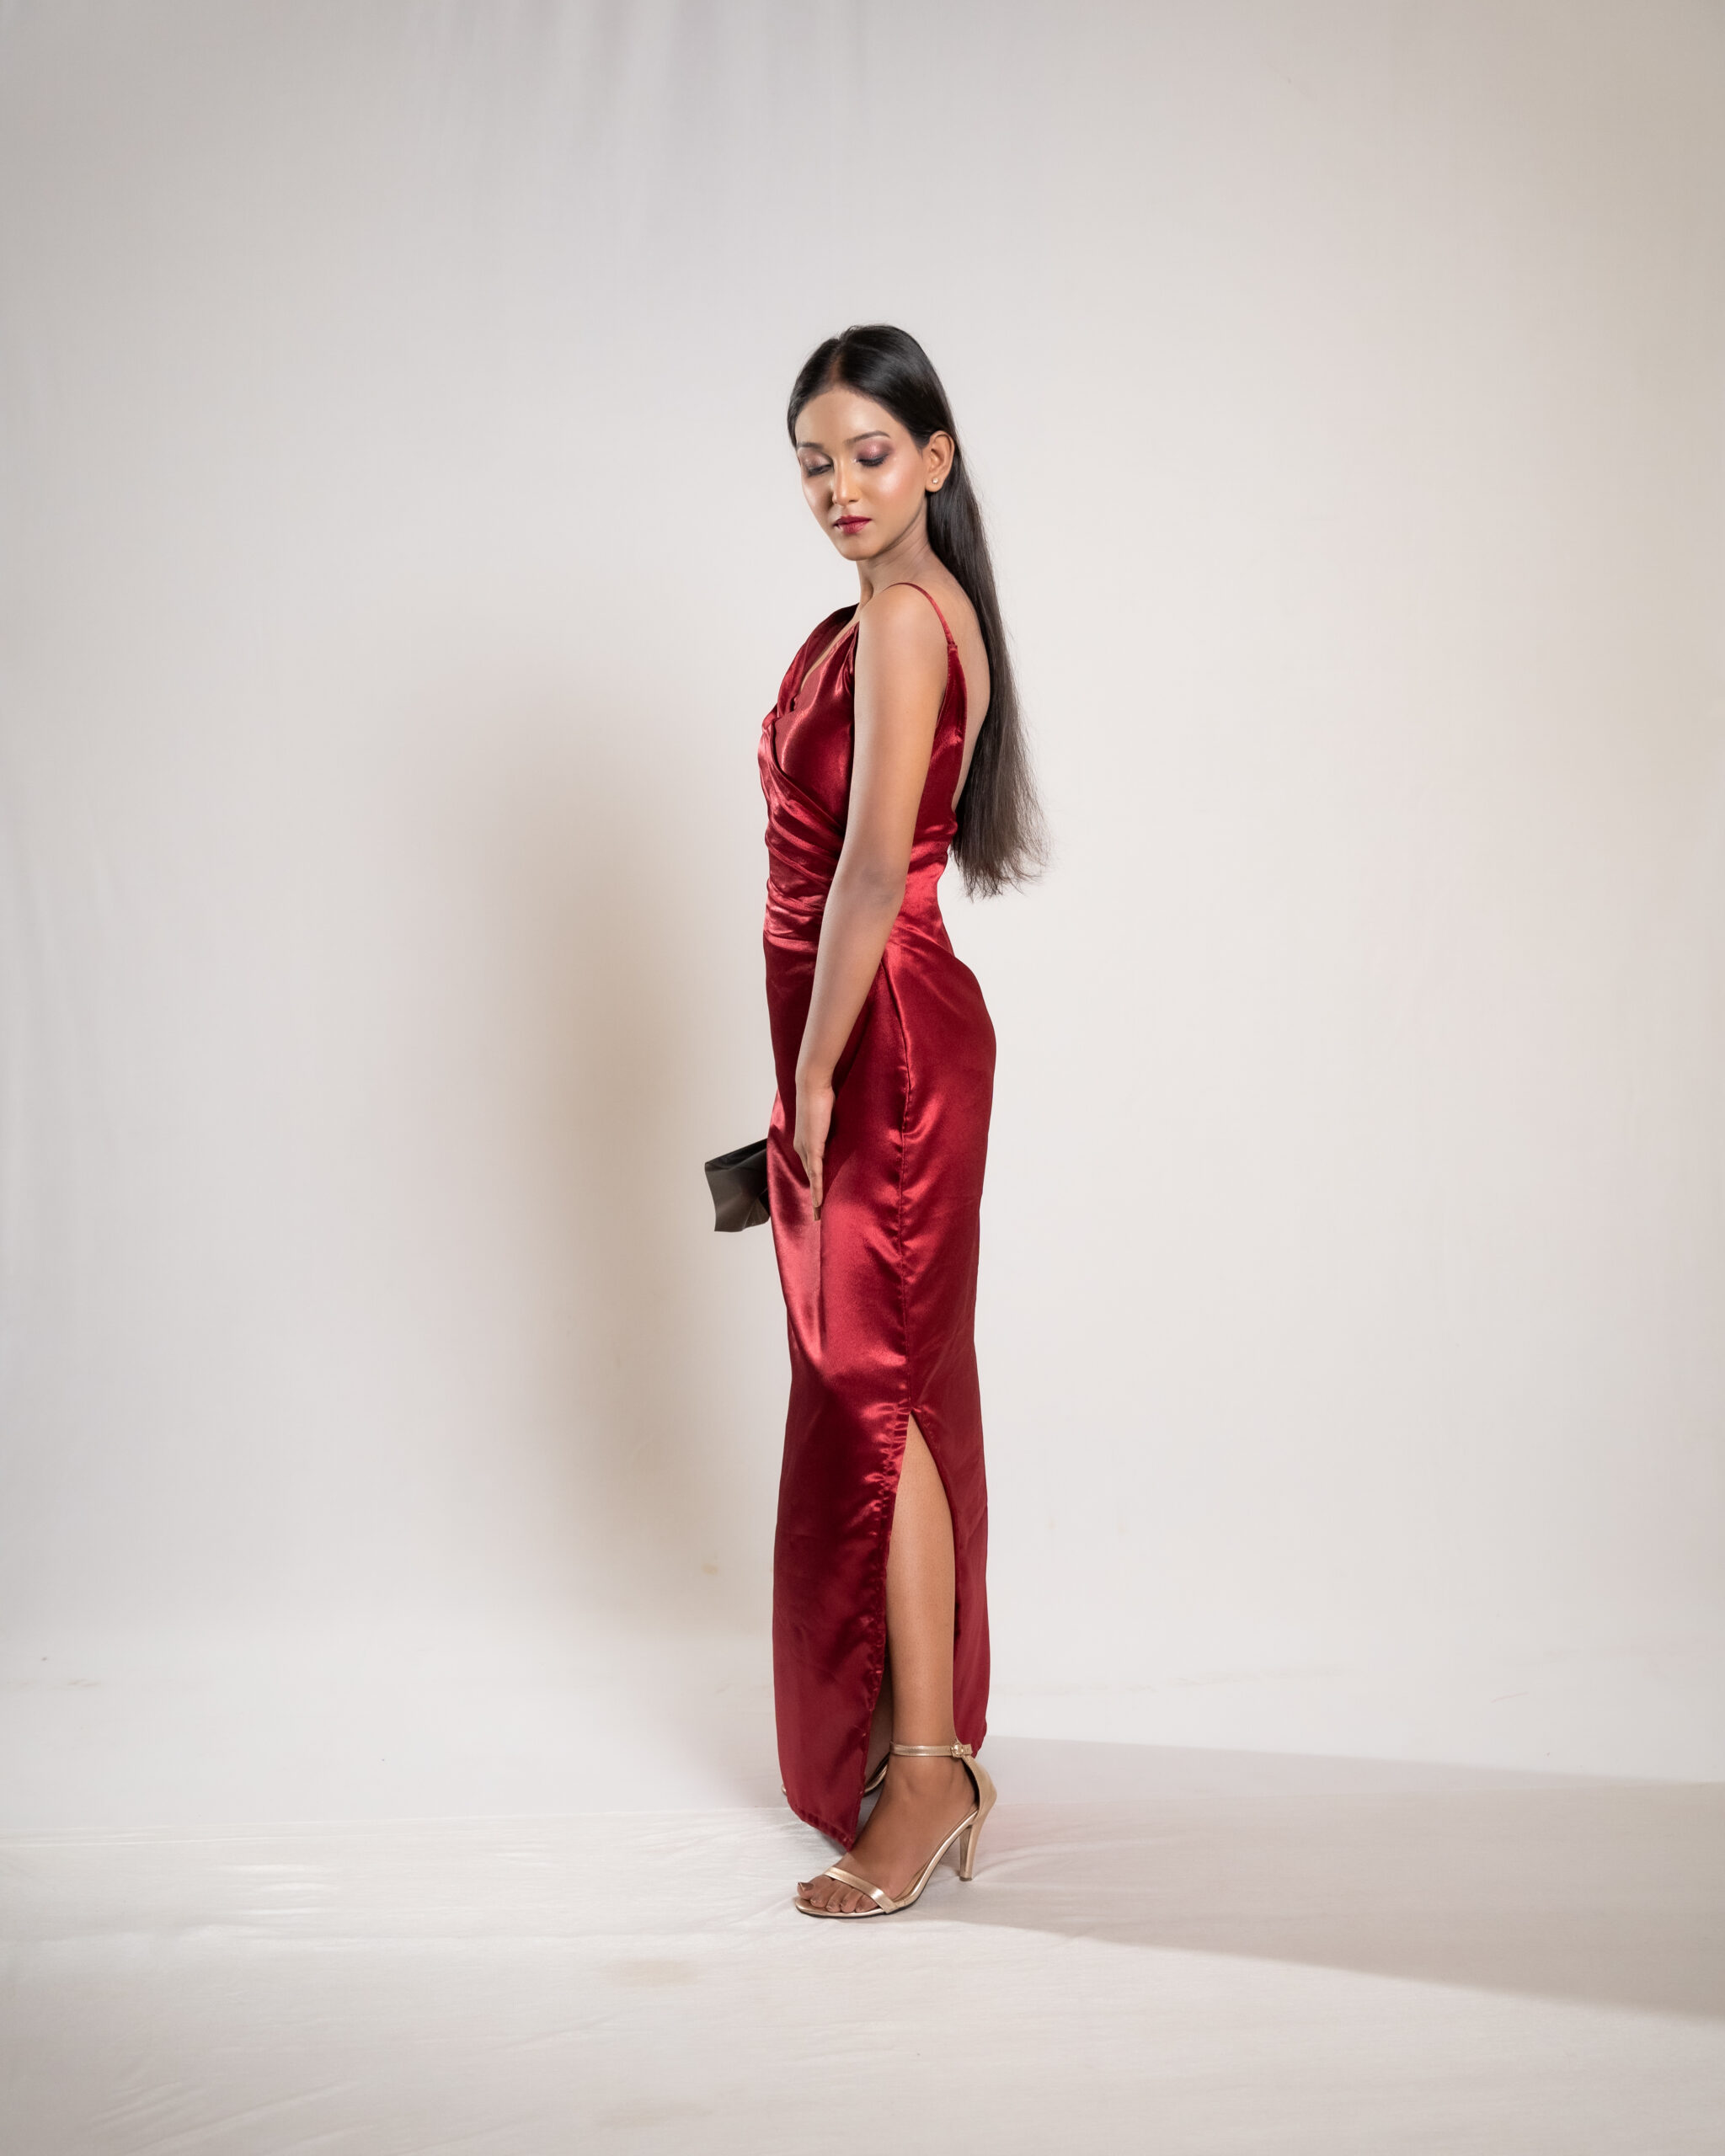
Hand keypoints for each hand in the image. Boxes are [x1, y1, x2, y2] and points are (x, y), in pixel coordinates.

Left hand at [793, 1074, 834, 1218]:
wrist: (812, 1085)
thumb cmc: (820, 1096)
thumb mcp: (826, 1117)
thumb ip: (829, 1128)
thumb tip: (836, 1132)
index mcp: (804, 1141)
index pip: (810, 1167)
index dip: (814, 1182)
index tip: (818, 1197)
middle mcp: (801, 1147)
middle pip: (809, 1177)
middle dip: (814, 1196)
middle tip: (817, 1213)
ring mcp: (806, 1148)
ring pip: (811, 1179)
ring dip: (815, 1197)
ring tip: (818, 1213)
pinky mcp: (813, 1147)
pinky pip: (816, 1173)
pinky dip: (817, 1188)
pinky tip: (819, 1201)